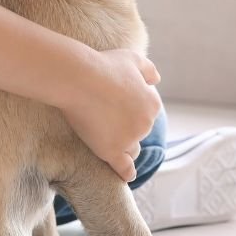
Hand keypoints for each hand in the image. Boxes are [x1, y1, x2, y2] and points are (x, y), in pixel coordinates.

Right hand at [61, 49, 163, 182]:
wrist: (80, 79)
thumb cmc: (104, 66)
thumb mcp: (132, 59)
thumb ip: (148, 70)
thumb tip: (156, 81)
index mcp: (153, 104)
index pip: (146, 112)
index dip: (130, 107)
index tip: (114, 103)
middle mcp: (146, 124)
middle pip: (139, 131)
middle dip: (127, 126)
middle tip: (104, 115)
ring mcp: (129, 140)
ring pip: (131, 149)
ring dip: (125, 146)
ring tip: (106, 138)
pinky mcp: (111, 151)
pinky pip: (124, 168)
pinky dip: (126, 172)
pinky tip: (126, 176)